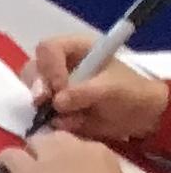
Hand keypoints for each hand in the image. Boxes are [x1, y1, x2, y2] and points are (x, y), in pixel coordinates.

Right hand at [27, 35, 169, 149]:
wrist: (139, 116)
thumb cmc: (130, 92)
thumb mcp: (111, 88)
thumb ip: (84, 92)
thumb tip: (57, 102)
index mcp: (77, 50)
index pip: (48, 49)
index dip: (49, 67)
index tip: (60, 87)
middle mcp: (61, 65)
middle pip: (33, 69)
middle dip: (38, 88)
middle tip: (45, 103)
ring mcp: (55, 87)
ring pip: (32, 93)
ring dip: (43, 107)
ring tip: (66, 117)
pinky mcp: (54, 107)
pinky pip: (40, 113)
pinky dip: (52, 121)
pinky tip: (72, 123)